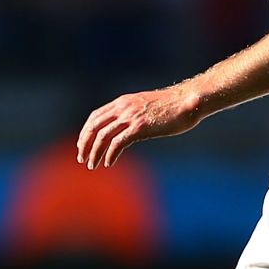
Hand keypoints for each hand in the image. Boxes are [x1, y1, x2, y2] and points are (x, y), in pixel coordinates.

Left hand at [75, 84, 204, 169]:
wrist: (187, 103)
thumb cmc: (170, 107)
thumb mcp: (145, 107)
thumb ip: (133, 115)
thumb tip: (126, 127)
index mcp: (122, 102)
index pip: (95, 116)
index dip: (85, 132)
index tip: (82, 145)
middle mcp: (123, 108)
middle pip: (94, 126)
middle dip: (84, 144)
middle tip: (82, 159)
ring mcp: (131, 117)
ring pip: (103, 136)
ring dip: (94, 152)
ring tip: (92, 165)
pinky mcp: (140, 128)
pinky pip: (118, 143)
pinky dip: (110, 154)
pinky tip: (109, 163)